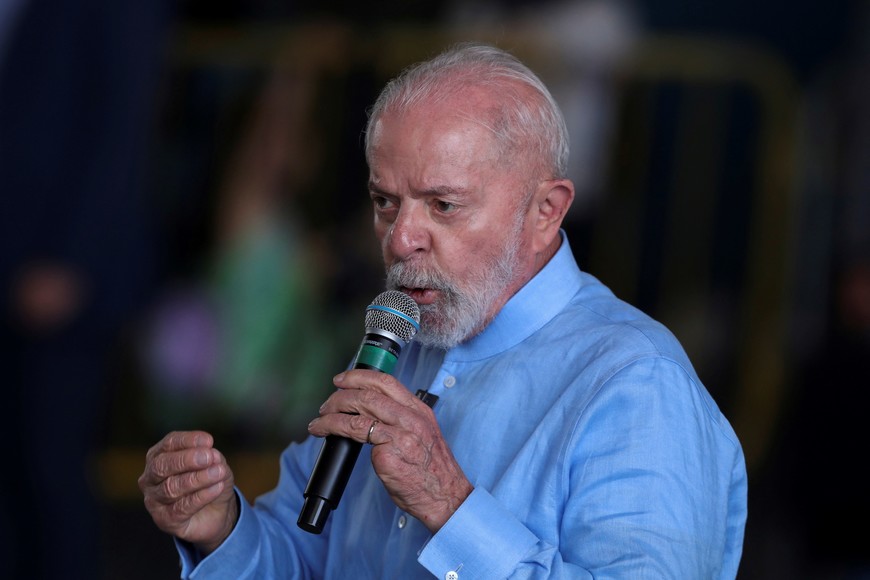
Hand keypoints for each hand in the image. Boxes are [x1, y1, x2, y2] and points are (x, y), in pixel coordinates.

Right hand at [138, 431, 237, 553]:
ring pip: (171, 487)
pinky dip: (201, 496)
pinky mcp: (164, 520)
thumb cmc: (210, 481)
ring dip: (198, 478)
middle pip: (162, 465)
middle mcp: (150, 478)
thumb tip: (211, 454)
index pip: (169, 444)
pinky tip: (216, 488)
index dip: (187, 441)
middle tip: (208, 457)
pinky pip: (180, 508)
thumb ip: (213, 457)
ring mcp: (153, 500)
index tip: (209, 441)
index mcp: (159, 456)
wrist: (216, 512)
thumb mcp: (215, 464)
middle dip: (187, 460)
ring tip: (218, 473)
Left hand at [308, 370, 472, 531]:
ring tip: (319, 422)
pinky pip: (358, 437)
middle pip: (368, 394)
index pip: (386, 383)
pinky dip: (337, 432)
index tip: (342, 379)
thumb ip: (402, 421)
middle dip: (339, 396)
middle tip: (326, 405)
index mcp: (420, 411)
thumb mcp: (423, 435)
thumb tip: (370, 413)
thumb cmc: (432, 472)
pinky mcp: (388, 456)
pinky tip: (328, 436)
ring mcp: (400, 436)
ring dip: (331, 415)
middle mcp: (411, 419)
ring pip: (358, 413)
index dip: (359, 377)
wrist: (446, 498)